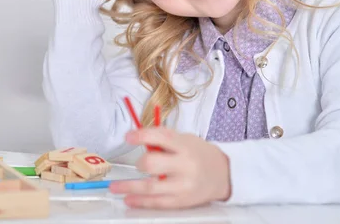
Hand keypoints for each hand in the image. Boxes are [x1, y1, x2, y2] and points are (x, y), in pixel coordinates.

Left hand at [109, 127, 231, 208]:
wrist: (224, 174)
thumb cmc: (199, 154)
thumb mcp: (185, 139)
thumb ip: (163, 139)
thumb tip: (137, 137)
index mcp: (185, 146)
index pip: (160, 137)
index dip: (141, 135)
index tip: (128, 137)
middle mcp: (185, 166)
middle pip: (153, 164)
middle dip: (140, 163)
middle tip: (136, 164)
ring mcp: (183, 185)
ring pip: (151, 188)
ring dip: (129, 187)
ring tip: (115, 187)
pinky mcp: (182, 201)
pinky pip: (158, 203)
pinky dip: (141, 201)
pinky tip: (129, 199)